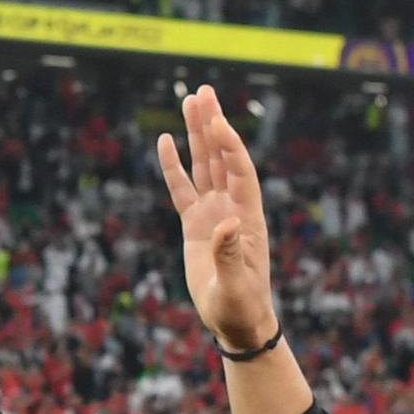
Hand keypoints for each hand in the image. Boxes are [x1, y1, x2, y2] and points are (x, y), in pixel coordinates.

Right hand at [154, 83, 274, 356]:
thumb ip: (230, 254)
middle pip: (222, 157)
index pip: (239, 171)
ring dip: (197, 134)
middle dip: (214, 124)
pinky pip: (182, 189)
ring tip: (191, 101)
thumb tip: (229, 223)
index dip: (229, 146)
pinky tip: (165, 142)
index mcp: (248, 216)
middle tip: (204, 92)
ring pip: (204, 165)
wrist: (235, 321)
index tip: (217, 122)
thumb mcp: (236, 284)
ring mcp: (213, 213)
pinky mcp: (195, 224)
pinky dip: (174, 167)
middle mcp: (232, 207)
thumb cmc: (240, 306)